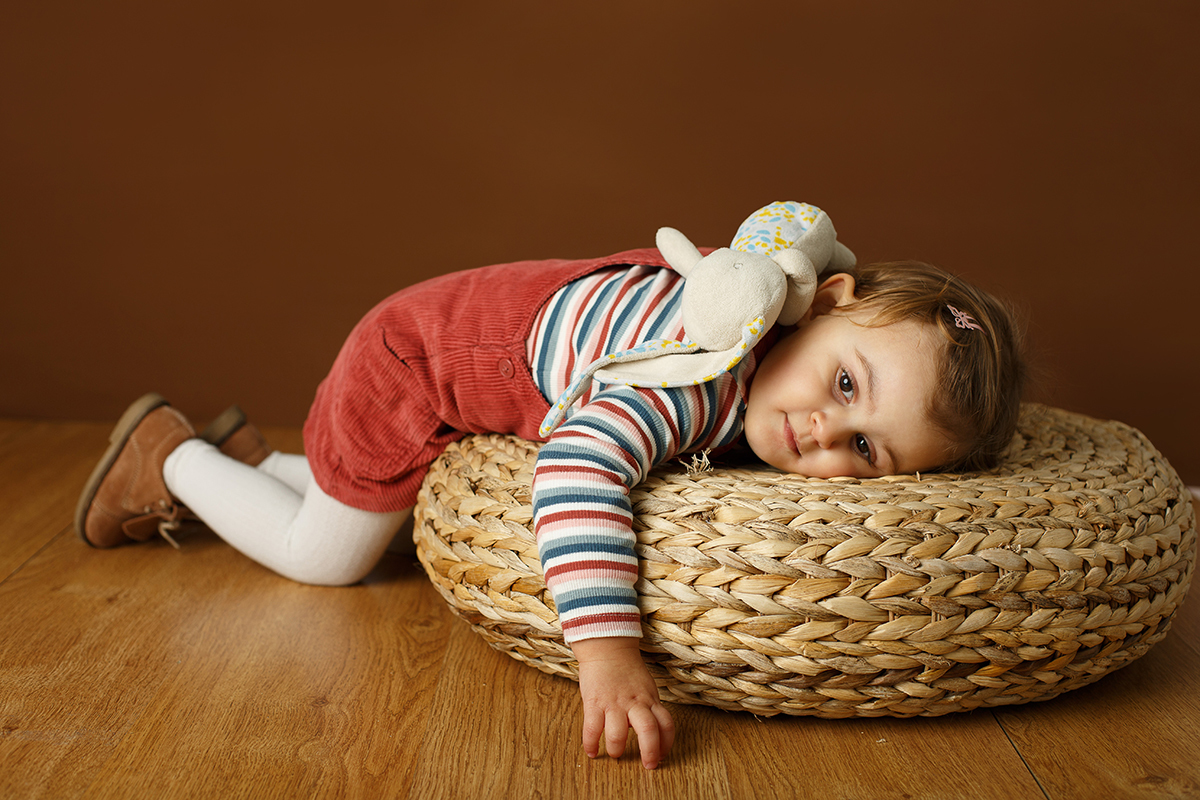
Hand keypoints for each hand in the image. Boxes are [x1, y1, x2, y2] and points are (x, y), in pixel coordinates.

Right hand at [572, 637, 675, 769]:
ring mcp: (614, 702)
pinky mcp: (594, 702)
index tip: (662, 755)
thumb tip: (650, 731)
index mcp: (649, 699)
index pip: (666, 724)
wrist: (606, 646)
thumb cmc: (626, 669)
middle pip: (648, 730)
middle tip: (648, 766)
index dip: (667, 743)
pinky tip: (592, 752)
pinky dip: (591, 744)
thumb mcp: (645, 686)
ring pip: (618, 733)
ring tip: (615, 754)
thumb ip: (648, 707)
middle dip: (649, 752)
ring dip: (617, 748)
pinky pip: (592, 728)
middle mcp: (634, 702)